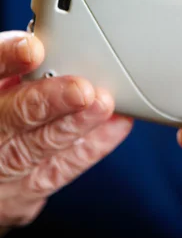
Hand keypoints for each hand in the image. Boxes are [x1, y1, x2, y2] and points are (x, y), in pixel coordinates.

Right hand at [0, 31, 132, 227]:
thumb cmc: (3, 112)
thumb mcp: (3, 84)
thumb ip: (15, 64)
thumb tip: (49, 41)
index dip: (7, 59)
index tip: (33, 48)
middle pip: (11, 117)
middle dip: (49, 102)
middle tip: (82, 89)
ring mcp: (3, 170)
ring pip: (38, 148)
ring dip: (75, 126)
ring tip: (102, 105)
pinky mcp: (23, 195)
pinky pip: (60, 170)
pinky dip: (91, 146)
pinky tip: (114, 125)